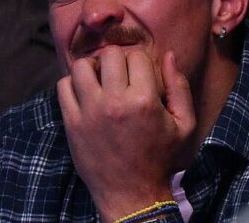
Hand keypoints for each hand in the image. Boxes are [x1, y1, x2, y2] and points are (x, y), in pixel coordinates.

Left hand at [57, 45, 195, 221]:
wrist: (132, 194)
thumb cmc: (160, 157)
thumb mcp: (184, 124)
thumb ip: (179, 86)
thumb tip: (168, 54)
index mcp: (144, 100)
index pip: (136, 55)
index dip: (140, 62)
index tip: (139, 75)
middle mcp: (114, 102)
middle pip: (109, 55)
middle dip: (117, 60)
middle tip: (119, 74)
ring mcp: (90, 112)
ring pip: (82, 66)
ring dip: (92, 67)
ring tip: (99, 78)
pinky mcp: (72, 123)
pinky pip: (63, 87)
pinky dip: (72, 84)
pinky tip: (85, 93)